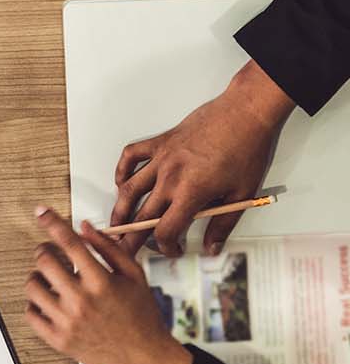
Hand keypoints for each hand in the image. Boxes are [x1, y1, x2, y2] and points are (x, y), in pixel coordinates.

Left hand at [24, 207, 193, 363]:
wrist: (145, 358)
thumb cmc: (142, 315)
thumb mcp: (135, 276)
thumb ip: (109, 248)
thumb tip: (84, 227)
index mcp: (101, 282)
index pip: (69, 243)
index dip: (52, 223)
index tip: (40, 212)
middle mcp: (81, 301)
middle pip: (44, 261)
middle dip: (43, 251)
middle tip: (49, 253)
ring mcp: (67, 322)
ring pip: (32, 286)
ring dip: (37, 277)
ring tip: (49, 279)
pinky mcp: (58, 340)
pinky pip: (30, 314)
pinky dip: (34, 304)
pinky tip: (48, 301)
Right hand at [111, 59, 292, 256]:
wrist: (244, 114)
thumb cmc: (247, 150)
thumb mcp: (241, 194)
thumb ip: (223, 224)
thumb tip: (213, 246)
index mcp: (191, 193)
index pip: (166, 229)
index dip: (165, 246)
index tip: (171, 250)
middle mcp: (170, 177)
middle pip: (142, 215)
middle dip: (131, 237)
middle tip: (124, 249)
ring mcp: (161, 158)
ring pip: (129, 189)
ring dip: (120, 209)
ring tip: (116, 223)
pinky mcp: (160, 142)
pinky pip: (131, 156)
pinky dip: (121, 171)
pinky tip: (121, 182)